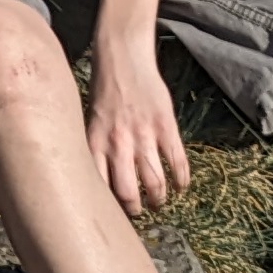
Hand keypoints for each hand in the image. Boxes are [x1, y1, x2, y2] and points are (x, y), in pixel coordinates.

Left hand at [89, 40, 191, 216]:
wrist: (123, 58)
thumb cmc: (103, 91)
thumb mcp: (90, 120)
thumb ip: (96, 147)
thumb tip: (98, 180)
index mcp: (95, 143)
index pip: (100, 186)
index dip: (108, 206)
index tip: (113, 214)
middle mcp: (118, 144)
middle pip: (128, 193)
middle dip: (135, 209)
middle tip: (139, 211)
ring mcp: (143, 136)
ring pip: (155, 182)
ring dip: (159, 198)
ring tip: (159, 202)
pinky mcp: (166, 127)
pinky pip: (177, 162)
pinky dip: (181, 180)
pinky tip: (181, 186)